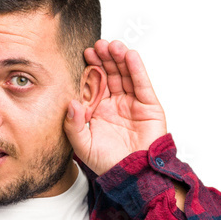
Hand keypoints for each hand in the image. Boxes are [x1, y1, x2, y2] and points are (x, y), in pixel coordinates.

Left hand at [64, 39, 167, 175]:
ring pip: (126, 75)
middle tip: (98, 44)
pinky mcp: (149, 105)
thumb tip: (71, 103)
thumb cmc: (108, 163)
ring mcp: (133, 103)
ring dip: (120, 59)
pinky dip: (136, 69)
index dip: (91, 68)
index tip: (85, 53)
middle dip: (104, 59)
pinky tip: (130, 55)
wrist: (133, 175)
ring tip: (113, 45)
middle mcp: (116, 103)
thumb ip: (73, 126)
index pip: (94, 83)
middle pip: (110, 74)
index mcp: (99, 110)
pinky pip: (142, 84)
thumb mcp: (83, 145)